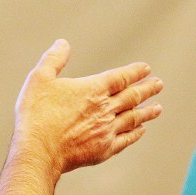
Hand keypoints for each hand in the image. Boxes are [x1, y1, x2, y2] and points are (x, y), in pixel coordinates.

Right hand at [13, 39, 162, 179]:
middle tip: (159, 84)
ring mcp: (107, 131)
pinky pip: (126, 140)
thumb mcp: (39, 78)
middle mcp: (105, 109)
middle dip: (147, 89)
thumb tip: (63, 43)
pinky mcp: (103, 150)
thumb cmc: (36, 113)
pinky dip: (136, 133)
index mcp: (93, 89)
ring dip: (147, 111)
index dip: (134, 72)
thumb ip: (54, 59)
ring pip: (133, 118)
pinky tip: (141, 131)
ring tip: (158, 108)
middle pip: (132, 97)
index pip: (121, 77)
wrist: (38, 150)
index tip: (146, 69)